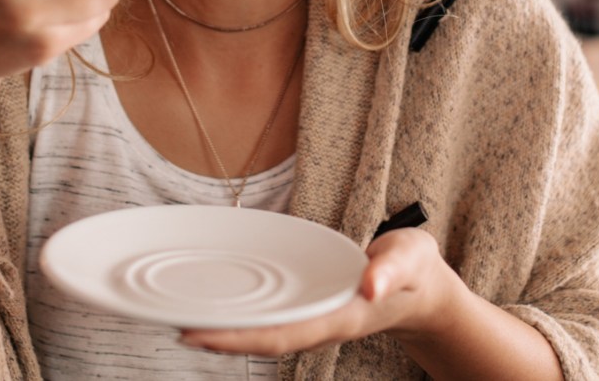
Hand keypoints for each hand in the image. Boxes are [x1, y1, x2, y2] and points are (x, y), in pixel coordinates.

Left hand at [179, 228, 456, 356]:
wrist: (424, 291)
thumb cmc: (415, 269)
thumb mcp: (411, 257)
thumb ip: (392, 269)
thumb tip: (369, 283)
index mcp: (341, 316)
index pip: (281, 335)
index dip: (238, 338)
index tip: (199, 334)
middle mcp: (322, 324)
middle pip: (263, 339)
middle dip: (220, 337)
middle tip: (173, 325)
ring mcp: (317, 320)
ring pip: (264, 333)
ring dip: (227, 329)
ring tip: (184, 318)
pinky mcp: (313, 309)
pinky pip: (272, 319)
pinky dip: (243, 316)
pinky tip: (222, 305)